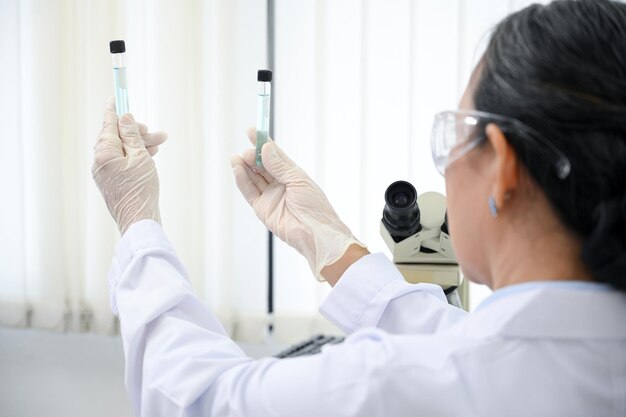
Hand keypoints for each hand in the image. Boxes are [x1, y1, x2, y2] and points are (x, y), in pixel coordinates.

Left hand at [92, 99, 166, 234]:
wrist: (139, 221)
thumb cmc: (141, 190)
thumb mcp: (141, 157)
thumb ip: (132, 135)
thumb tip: (125, 118)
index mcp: (104, 152)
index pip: (109, 124)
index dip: (115, 110)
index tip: (117, 96)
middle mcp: (100, 161)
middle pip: (118, 137)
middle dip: (138, 132)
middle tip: (158, 133)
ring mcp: (105, 172)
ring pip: (123, 149)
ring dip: (141, 144)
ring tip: (160, 144)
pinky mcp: (113, 181)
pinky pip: (124, 161)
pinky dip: (137, 156)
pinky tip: (151, 156)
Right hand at [230, 129, 365, 281]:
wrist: (314, 233)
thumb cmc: (314, 206)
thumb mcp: (298, 180)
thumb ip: (280, 165)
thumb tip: (266, 148)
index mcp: (293, 175)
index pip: (275, 155)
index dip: (263, 143)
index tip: (252, 131)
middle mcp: (281, 184)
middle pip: (262, 166)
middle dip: (252, 156)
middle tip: (247, 151)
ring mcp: (271, 197)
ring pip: (253, 178)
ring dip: (244, 167)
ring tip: (237, 158)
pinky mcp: (262, 209)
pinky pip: (249, 192)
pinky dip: (242, 181)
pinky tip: (238, 170)